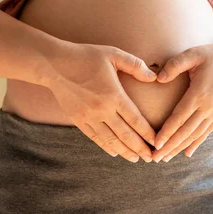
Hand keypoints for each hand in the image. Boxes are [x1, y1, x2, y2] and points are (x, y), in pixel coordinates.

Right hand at [43, 41, 157, 162]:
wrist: (54, 64)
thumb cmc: (86, 56)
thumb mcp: (113, 54)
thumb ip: (135, 65)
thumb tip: (154, 77)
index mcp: (114, 95)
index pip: (136, 120)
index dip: (148, 134)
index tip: (157, 142)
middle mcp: (102, 110)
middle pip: (125, 135)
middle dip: (140, 148)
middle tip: (151, 158)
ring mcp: (89, 117)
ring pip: (110, 140)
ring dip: (124, 152)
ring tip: (135, 159)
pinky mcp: (78, 120)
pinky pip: (95, 138)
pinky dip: (106, 147)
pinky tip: (114, 152)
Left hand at [151, 41, 212, 161]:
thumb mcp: (194, 53)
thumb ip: (175, 64)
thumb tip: (158, 78)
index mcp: (200, 93)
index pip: (179, 117)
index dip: (167, 132)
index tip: (155, 144)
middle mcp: (209, 106)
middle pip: (186, 131)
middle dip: (169, 146)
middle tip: (154, 158)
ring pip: (195, 135)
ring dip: (180, 148)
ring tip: (165, 158)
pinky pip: (206, 132)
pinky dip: (196, 143)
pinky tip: (186, 153)